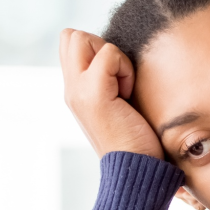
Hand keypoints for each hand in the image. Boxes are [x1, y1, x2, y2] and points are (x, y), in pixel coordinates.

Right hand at [59, 28, 163, 159]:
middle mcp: (71, 89)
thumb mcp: (120, 107)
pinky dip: (123, 69)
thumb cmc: (138, 143)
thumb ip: (112, 83)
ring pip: (83, 38)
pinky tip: (128, 96)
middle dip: (100, 47)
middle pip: (71, 36)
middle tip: (119, 80)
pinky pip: (107, 54)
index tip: (117, 81)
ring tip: (124, 89)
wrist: (136, 172)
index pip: (70, 43)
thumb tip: (121, 59)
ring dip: (112, 57)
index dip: (97, 50)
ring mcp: (78, 91)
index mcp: (76, 91)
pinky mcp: (93, 94)